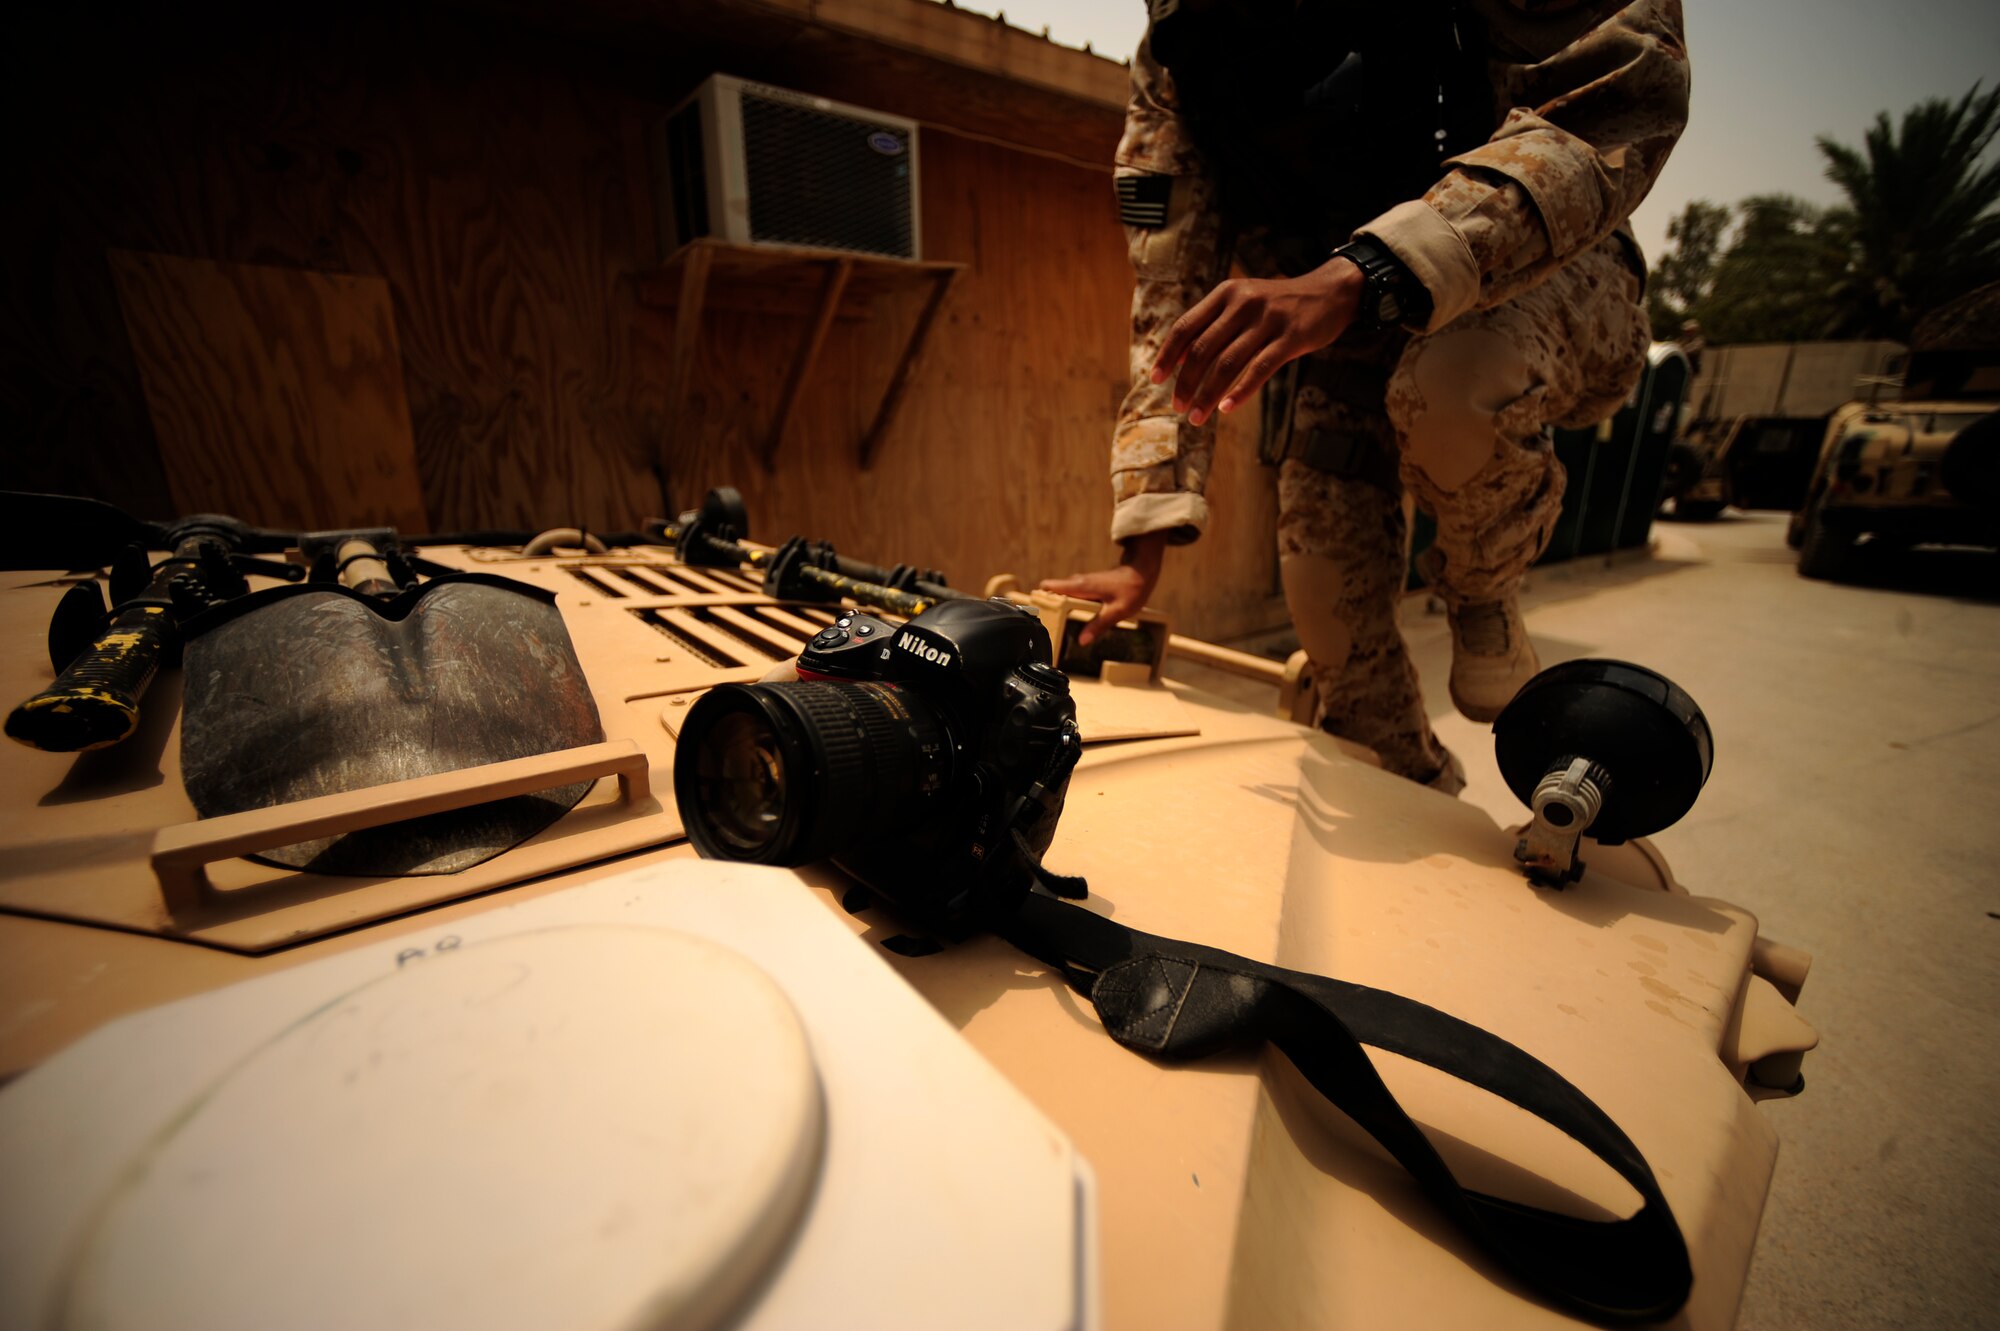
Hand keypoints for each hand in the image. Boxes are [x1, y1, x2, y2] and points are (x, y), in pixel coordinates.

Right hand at [1038, 531, 1167, 646]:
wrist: (1141, 572)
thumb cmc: (1131, 589)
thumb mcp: (1116, 611)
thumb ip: (1098, 626)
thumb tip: (1082, 641)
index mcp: (1080, 587)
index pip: (1049, 586)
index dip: (1040, 599)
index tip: (1038, 614)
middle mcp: (1078, 582)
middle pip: (1052, 593)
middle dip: (1048, 607)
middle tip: (1049, 626)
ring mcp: (1083, 583)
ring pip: (1063, 594)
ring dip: (1060, 607)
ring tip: (1060, 625)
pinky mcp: (1088, 585)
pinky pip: (1072, 595)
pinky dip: (1070, 605)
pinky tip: (1076, 618)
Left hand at [1153, 256, 1363, 424]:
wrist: (1330, 293)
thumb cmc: (1279, 305)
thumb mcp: (1243, 303)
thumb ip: (1213, 326)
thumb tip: (1179, 360)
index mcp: (1226, 294)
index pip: (1186, 326)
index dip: (1168, 355)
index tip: (1155, 380)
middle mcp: (1243, 303)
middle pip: (1203, 349)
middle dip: (1186, 382)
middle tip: (1177, 407)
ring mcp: (1268, 320)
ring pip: (1228, 363)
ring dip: (1208, 394)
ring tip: (1196, 416)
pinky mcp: (1291, 338)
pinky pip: (1260, 369)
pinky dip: (1240, 392)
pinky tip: (1227, 409)